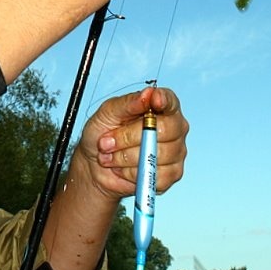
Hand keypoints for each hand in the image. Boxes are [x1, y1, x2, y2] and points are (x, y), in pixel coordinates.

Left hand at [74, 87, 188, 201]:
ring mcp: (175, 152)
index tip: (154, 101)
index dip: (164, 100)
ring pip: (156, 155)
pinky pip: (155, 175)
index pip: (170, 101)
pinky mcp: (172, 174)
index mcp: (160, 107)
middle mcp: (174, 128)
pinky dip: (132, 173)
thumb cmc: (102, 134)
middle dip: (129, 137)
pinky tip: (124, 168)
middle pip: (164, 130)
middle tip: (108, 141)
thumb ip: (128, 103)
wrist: (95, 166)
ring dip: (125, 157)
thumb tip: (148, 94)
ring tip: (112, 156)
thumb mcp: (107, 113)